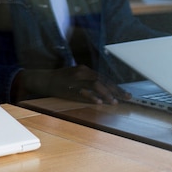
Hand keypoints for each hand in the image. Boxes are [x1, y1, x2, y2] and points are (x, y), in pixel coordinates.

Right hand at [15, 65, 130, 104]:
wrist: (44, 79)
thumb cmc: (61, 79)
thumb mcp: (76, 75)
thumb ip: (89, 80)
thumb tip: (105, 89)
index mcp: (84, 69)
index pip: (104, 78)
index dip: (116, 86)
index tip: (126, 94)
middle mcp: (81, 72)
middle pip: (102, 80)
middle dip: (115, 90)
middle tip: (126, 98)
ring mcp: (75, 80)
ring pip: (95, 85)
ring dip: (106, 94)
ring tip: (114, 102)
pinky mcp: (69, 88)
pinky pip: (82, 92)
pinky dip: (91, 96)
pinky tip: (98, 102)